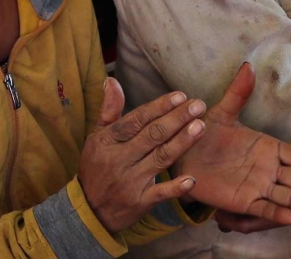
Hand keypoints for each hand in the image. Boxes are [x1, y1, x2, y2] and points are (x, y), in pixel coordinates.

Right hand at [76, 78, 208, 231]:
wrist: (88, 210)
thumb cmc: (96, 167)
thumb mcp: (96, 136)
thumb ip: (109, 109)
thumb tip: (112, 80)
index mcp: (108, 140)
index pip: (137, 119)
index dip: (159, 107)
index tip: (180, 96)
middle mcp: (119, 158)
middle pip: (152, 135)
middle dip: (177, 119)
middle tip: (199, 105)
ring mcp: (130, 181)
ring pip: (160, 158)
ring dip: (182, 142)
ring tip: (201, 126)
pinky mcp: (139, 202)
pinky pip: (160, 193)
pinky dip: (175, 187)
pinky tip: (192, 178)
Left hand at [172, 63, 290, 227]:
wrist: (181, 155)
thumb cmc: (204, 134)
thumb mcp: (222, 112)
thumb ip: (238, 93)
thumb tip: (248, 66)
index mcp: (268, 148)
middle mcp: (268, 169)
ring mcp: (258, 187)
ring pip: (289, 196)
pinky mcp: (244, 201)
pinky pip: (264, 208)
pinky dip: (278, 213)